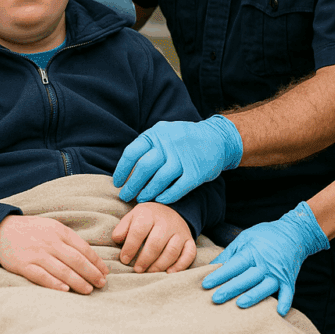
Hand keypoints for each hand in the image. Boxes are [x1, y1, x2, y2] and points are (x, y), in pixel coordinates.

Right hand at [0, 215, 108, 293]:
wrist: (0, 230)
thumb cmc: (30, 230)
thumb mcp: (51, 227)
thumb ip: (67, 239)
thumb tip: (89, 256)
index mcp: (58, 231)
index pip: (82, 248)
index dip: (96, 261)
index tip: (105, 272)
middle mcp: (49, 241)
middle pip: (76, 260)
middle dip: (91, 273)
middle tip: (101, 283)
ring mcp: (36, 253)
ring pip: (62, 270)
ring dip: (78, 281)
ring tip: (89, 290)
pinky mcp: (23, 265)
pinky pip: (41, 276)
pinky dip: (54, 284)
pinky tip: (66, 290)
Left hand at [112, 116, 242, 203]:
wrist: (217, 138)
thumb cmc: (183, 139)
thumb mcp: (164, 133)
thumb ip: (148, 146)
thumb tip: (127, 168)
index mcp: (157, 133)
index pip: (132, 152)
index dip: (122, 170)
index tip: (117, 183)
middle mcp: (169, 144)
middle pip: (144, 168)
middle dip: (132, 185)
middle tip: (125, 196)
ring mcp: (184, 157)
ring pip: (160, 179)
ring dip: (148, 193)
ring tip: (141, 200)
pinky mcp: (196, 172)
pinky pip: (178, 188)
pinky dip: (166, 197)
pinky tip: (159, 200)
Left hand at [112, 202, 196, 273]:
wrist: (171, 208)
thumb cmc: (147, 217)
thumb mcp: (133, 216)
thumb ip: (123, 228)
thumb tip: (117, 240)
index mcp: (149, 214)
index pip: (138, 232)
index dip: (130, 248)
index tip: (124, 259)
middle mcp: (166, 222)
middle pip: (156, 244)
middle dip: (145, 259)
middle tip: (137, 270)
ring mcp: (180, 231)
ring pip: (172, 251)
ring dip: (160, 265)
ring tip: (149, 272)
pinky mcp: (189, 240)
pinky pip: (189, 254)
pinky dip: (180, 266)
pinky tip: (169, 273)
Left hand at [202, 202, 328, 315]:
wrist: (293, 233)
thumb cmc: (264, 236)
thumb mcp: (244, 238)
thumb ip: (229, 253)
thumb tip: (211, 267)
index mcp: (252, 252)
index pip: (233, 265)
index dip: (219, 275)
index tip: (205, 284)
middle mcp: (265, 264)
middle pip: (246, 278)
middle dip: (230, 289)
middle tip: (215, 299)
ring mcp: (278, 273)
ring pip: (264, 287)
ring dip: (253, 296)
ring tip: (239, 305)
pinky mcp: (289, 280)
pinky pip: (288, 292)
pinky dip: (285, 302)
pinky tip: (279, 313)